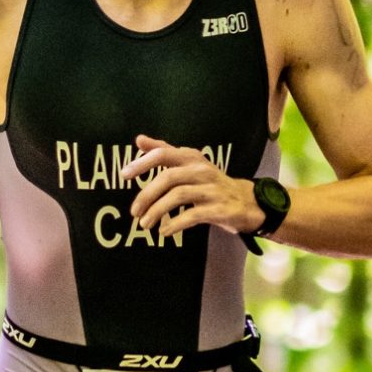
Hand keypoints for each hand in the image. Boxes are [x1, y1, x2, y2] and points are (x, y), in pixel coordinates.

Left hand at [127, 135, 265, 241]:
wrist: (247, 202)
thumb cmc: (210, 184)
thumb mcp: (190, 164)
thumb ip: (165, 152)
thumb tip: (139, 139)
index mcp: (192, 157)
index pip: (163, 154)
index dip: (142, 163)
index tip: (124, 175)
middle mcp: (202, 170)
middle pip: (169, 177)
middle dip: (147, 195)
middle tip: (134, 211)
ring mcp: (212, 189)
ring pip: (178, 196)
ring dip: (157, 211)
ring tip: (144, 224)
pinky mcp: (219, 209)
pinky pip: (192, 215)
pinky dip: (174, 224)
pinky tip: (164, 232)